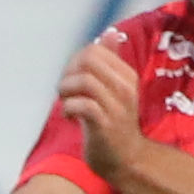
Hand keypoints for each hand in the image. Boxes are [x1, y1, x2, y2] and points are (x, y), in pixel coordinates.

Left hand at [53, 40, 148, 187]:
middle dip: (68, 73)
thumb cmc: (116, 123)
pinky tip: (69, 117)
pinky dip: (68, 109)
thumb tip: (110, 33)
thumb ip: (111, 61)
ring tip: (66, 103)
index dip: (74, 63)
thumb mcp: (115, 88)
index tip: (72, 81)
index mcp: (127, 75)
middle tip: (66, 91)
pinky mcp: (105, 125)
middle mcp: (125, 87)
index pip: (94, 51)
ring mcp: (117, 106)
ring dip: (66, 91)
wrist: (127, 160)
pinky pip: (82, 105)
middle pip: (88, 60)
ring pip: (84, 81)